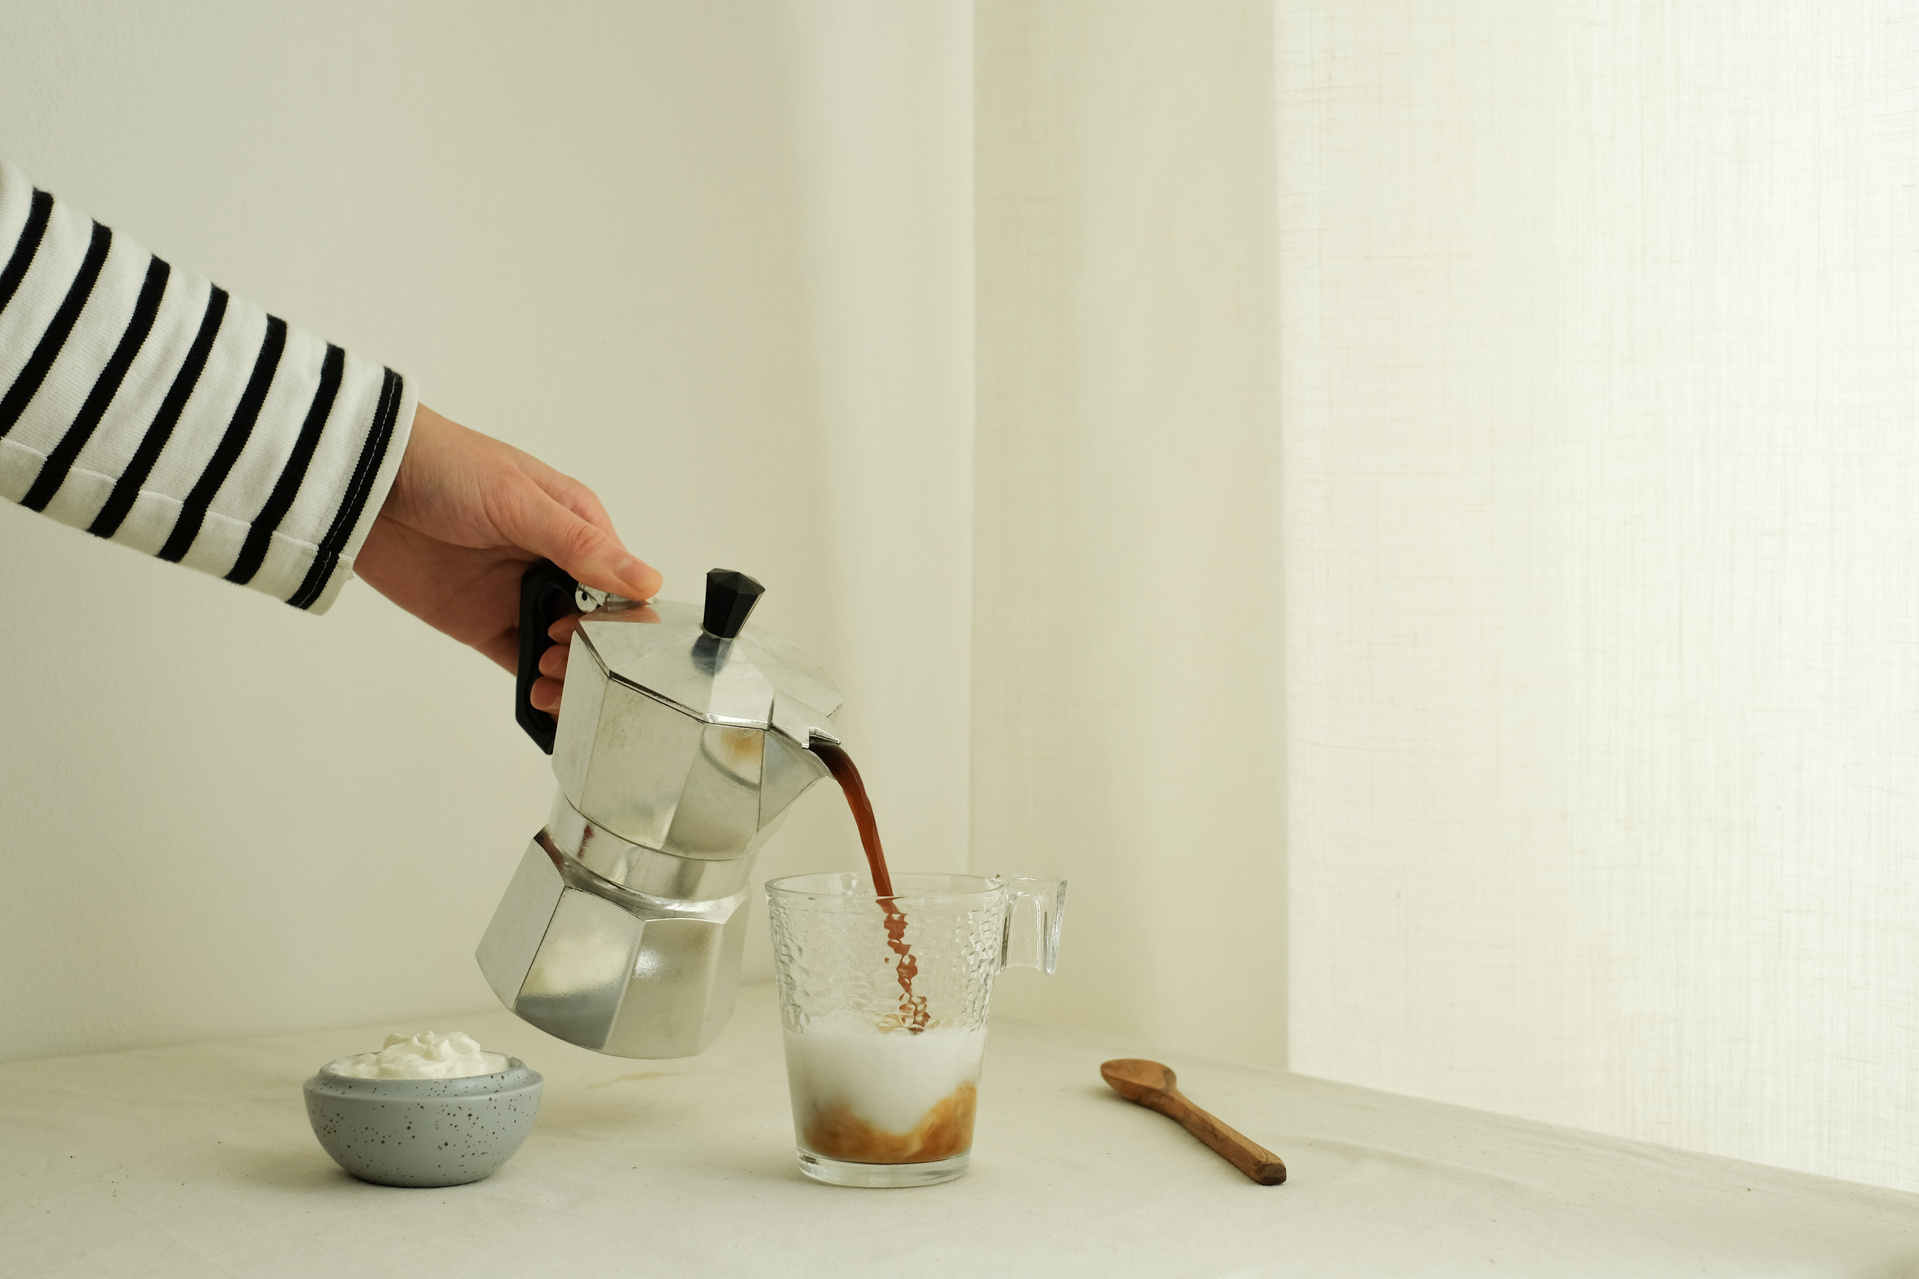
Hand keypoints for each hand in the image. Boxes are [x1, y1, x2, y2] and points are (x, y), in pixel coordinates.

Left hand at [353, 405, 661, 712]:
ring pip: (564, 650)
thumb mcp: (518, 501)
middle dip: (592, 650)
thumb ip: (581, 546)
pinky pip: (520, 663)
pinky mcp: (482, 624)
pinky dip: (535, 686)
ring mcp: (518, 596)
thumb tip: (645, 580)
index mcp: (577, 527)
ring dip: (566, 672)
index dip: (620, 619)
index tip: (597, 634)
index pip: (623, 585)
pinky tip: (540, 699)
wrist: (365, 482)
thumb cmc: (444, 465)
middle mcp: (554, 564)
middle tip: (561, 654)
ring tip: (548, 680)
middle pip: (598, 624)